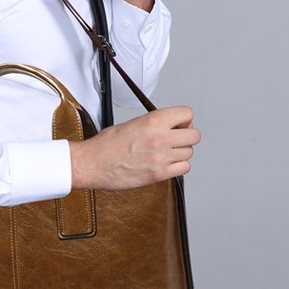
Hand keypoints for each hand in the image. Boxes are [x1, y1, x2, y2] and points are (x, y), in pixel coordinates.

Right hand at [69, 107, 199, 190]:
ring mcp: (161, 157)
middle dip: (187, 136)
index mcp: (153, 121)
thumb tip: (169, 125)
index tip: (180, 124)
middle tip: (177, 138)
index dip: (185, 119)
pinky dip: (178, 166)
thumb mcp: (132, 123)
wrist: (93, 163)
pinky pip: (184, 168)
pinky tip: (166, 163)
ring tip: (167, 153)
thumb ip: (154, 123)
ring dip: (181, 152)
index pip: (187, 114)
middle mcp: (160, 138)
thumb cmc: (106, 145)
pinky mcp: (159, 174)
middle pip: (194, 135)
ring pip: (189, 153)